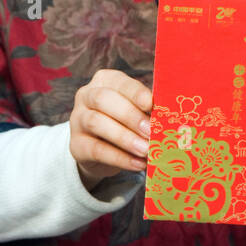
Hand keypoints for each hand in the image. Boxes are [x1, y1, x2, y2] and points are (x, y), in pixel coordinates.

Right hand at [68, 69, 153, 191]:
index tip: (151, 104)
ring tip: (146, 150)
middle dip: (129, 115)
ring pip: (97, 123)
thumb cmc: (125, 122)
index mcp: (105, 80)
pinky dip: (119, 158)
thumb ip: (147, 111)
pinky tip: (138, 164)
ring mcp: (77, 119)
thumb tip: (168, 118)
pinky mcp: (76, 145)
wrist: (99, 150)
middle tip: (150, 131)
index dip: (135, 93)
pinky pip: (96, 149)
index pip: (119, 82)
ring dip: (125, 138)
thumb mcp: (135, 111)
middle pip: (103, 99)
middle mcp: (86, 95)